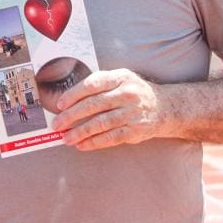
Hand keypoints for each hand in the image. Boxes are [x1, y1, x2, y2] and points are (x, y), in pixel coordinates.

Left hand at [49, 68, 169, 151]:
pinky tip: (82, 145)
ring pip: (101, 123)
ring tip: (66, 138)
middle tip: (57, 124)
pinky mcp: (136, 130)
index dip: (74, 95)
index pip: (92, 85)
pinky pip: (111, 137)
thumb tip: (70, 99)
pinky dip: (94, 142)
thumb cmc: (135, 92)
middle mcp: (127, 94)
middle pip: (94, 105)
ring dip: (80, 132)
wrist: (165, 108)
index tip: (59, 104)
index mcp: (120, 77)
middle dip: (72, 116)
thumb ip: (100, 85)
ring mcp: (132, 113)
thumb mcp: (121, 79)